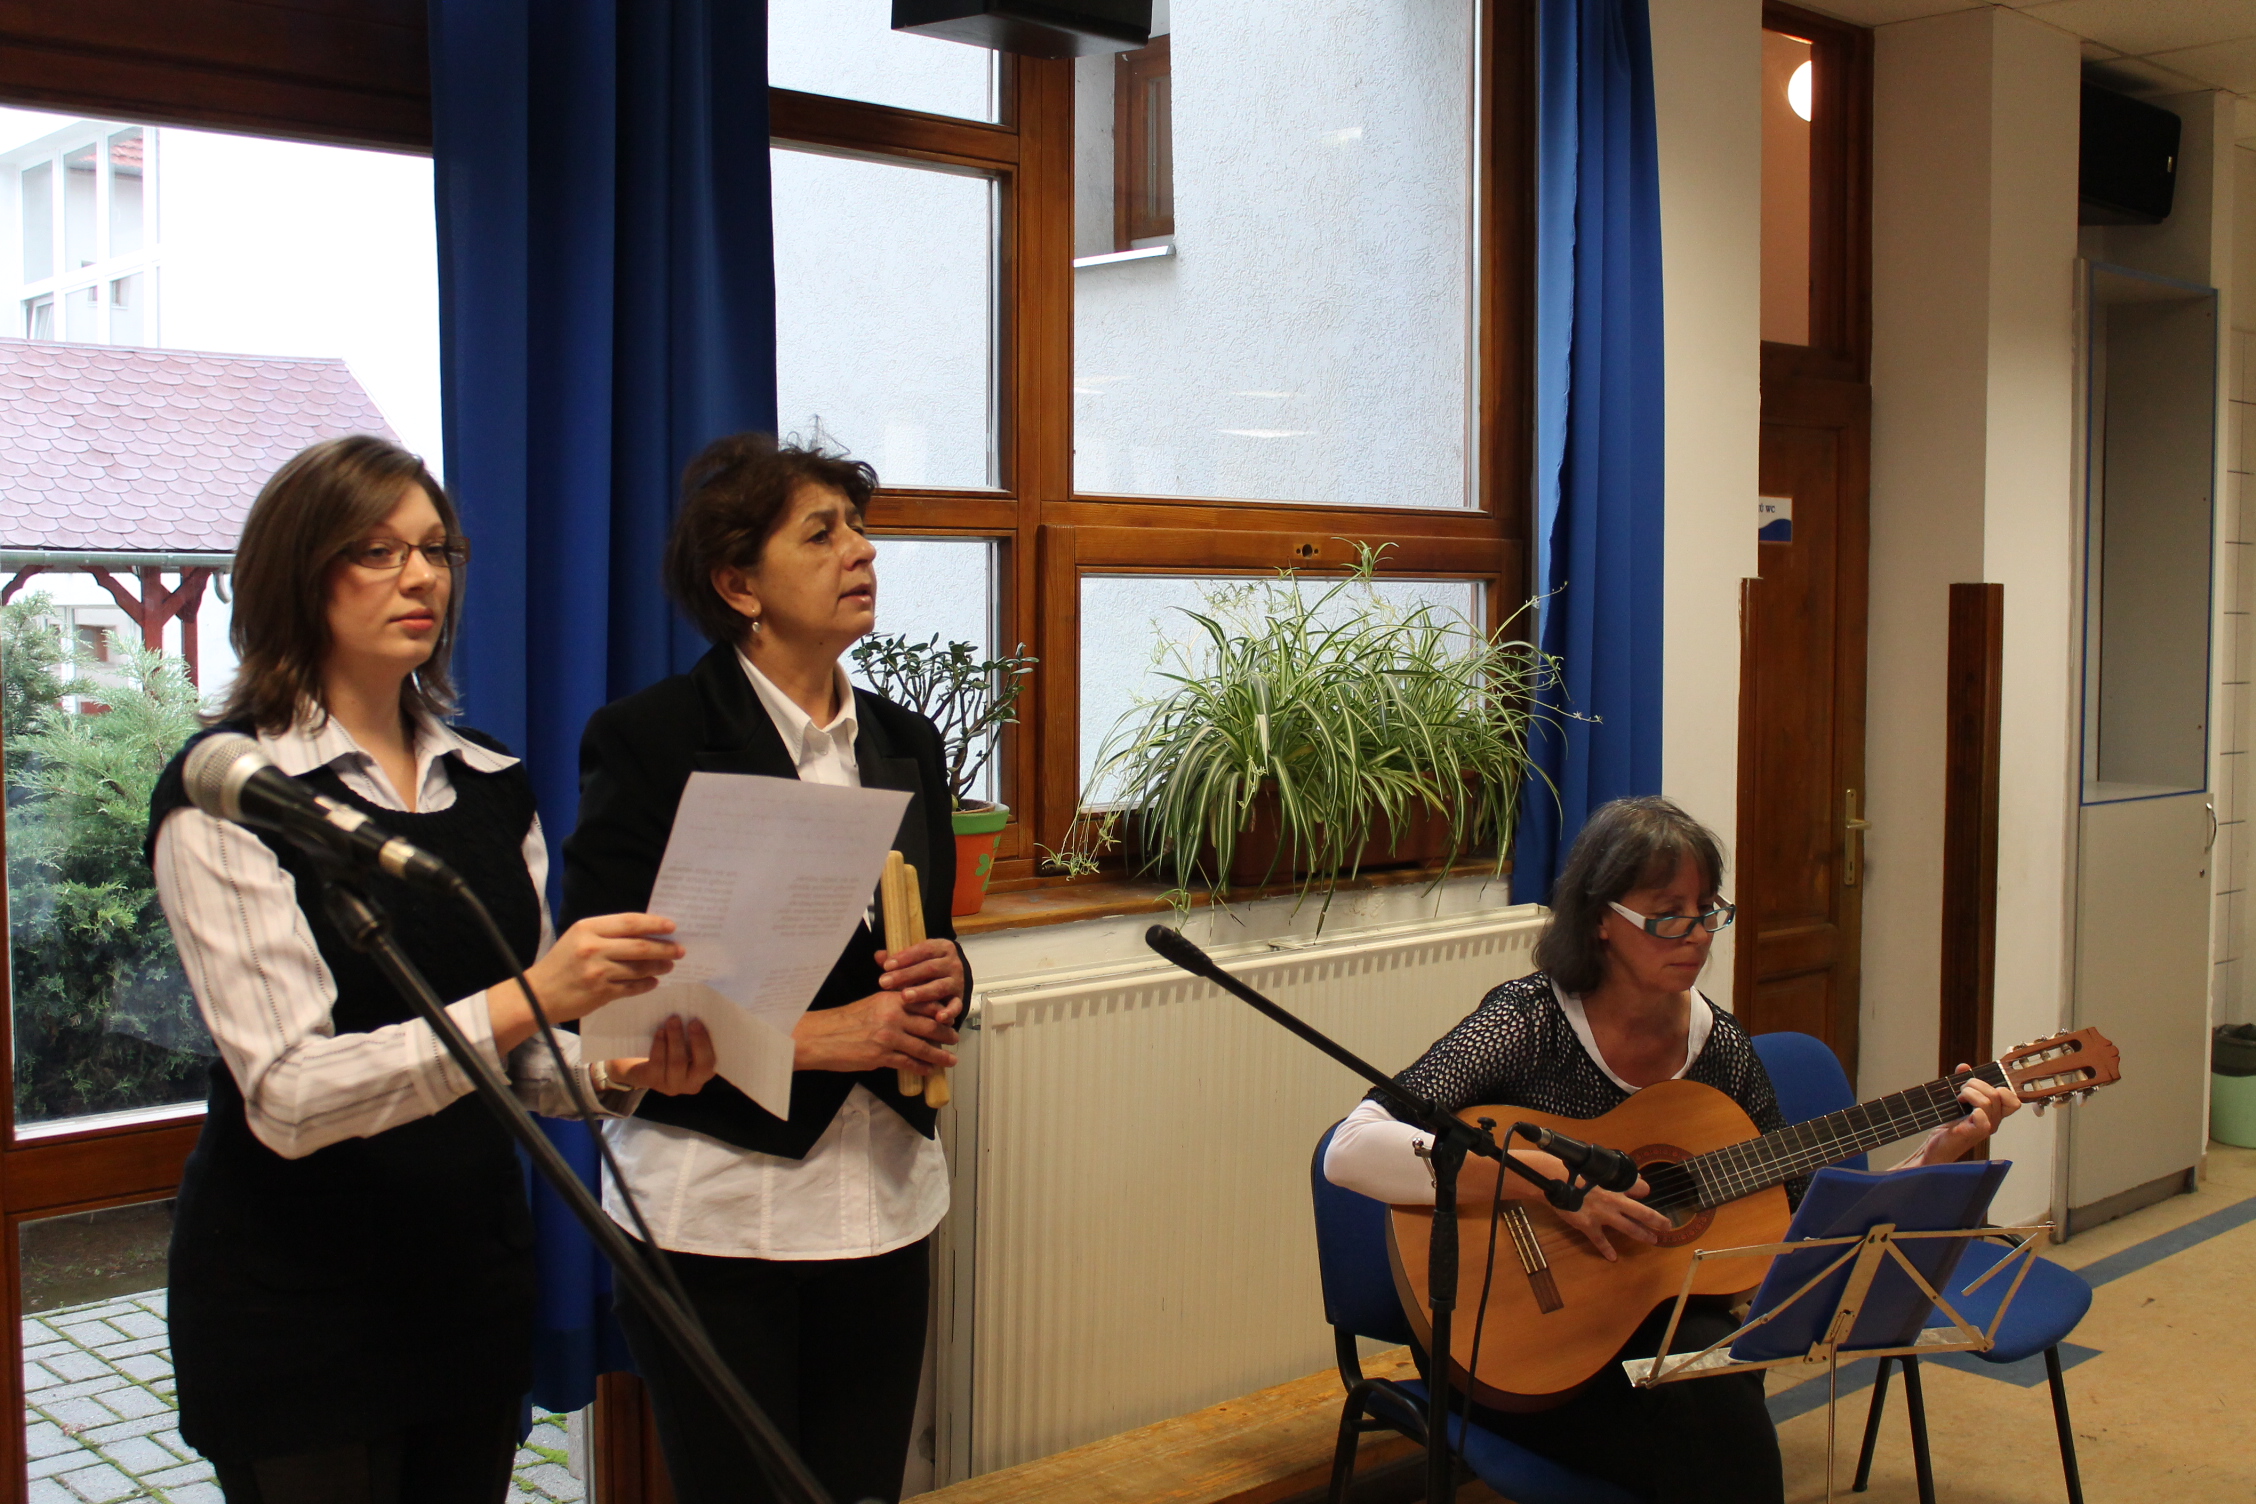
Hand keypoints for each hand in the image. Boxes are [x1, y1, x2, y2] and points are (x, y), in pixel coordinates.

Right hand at [486, 913, 682, 1054]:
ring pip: (639, 968)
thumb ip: (607, 933)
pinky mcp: (601, 993)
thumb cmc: (561, 963)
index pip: (630, 922)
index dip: (655, 923)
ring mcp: (598, 972)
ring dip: (659, 966)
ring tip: (669, 965)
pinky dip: (646, 984)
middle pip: (640, 946)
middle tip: (680, 949)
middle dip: (665, 947)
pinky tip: (653, 981)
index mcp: (588, 928)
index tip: (672, 926)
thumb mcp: (578, 938)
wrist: (537, 994)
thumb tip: (645, 932)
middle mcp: (593, 948)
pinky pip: (632, 988)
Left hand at [609, 1016, 716, 1095]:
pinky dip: (660, 1046)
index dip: (707, 1042)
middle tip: (692, 1021)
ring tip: (673, 1020)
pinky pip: (659, 1064)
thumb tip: (700, 1009)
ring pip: (678, 1063)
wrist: (639, 1064)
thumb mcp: (685, 1044)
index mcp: (705, 1072)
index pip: (713, 1061)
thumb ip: (694, 1034)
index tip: (699, 1022)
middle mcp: (693, 1084)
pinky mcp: (655, 1082)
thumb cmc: (670, 1048)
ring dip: (676, 1039)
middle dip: (697, 1041)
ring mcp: (673, 1086)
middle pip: (701, 1066)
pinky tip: (660, 1032)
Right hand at [794, 990, 958, 1074]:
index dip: (941, 1012)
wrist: (820, 1037)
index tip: (949, 1017)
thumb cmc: (843, 1021)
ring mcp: (888, 1037)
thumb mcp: (871, 1004)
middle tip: (955, 1038)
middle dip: (946, 1034)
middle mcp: (893, 1015)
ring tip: (950, 1059)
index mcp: (890, 999)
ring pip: (923, 1047)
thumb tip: (913, 1015)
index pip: (925, 1003)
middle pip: (930, 1025)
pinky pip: (908, 1063)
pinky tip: (928, 1070)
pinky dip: (921, 1067)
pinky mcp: (881, 1056)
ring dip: (939, 1055)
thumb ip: (892, 1006)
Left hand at [876, 938, 964, 1018]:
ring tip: (904, 996)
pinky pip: (956, 1006)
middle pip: (929, 968)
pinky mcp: (959, 999)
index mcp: (942, 948)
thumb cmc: (927, 966)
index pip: (923, 950)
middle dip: (906, 975)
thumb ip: (898, 958)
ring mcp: (957, 982)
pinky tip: (938, 1017)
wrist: (951, 977)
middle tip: (885, 982)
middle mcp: (953, 963)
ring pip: (939, 987)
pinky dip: (949, 1012)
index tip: (886, 966)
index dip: (904, 957)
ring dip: (922, 992)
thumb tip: (879, 956)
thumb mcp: (916, 958)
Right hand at [1553, 1179, 1671, 1262]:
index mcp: (1616, 1184)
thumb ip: (1616, 1172)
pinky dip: (1606, 1250)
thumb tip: (1634, 1177)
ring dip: (1642, 1235)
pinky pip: (1600, 1240)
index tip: (1644, 1193)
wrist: (1553, 1179)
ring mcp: (1602, 1215)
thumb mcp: (1597, 1166)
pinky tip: (1613, 1258)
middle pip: (1642, 1213)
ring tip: (1653, 1240)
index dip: (1644, 1191)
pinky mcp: (1588, 1225)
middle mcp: (1614, 1201)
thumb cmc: (1575, 1169)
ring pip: (1628, 1228)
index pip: (1640, 1189)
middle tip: (1667, 1226)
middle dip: (1657, 1220)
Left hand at [1905, 1065, 2021, 1164]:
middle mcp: (1993, 1121)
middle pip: (1998, 1094)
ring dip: (1970, 1092)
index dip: (2002, 1088)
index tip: (1980, 1084)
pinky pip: (1983, 1119)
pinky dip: (1972, 1108)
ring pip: (1989, 1101)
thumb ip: (1963, 1083)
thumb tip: (1965, 1067)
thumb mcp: (1957, 1100)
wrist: (1935, 1146)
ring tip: (1959, 1097)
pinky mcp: (1973, 1134)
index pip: (2013, 1100)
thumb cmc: (1948, 1125)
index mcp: (1993, 1113)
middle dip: (1977, 1084)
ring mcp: (1985, 1128)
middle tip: (1962, 1090)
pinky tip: (1961, 1107)